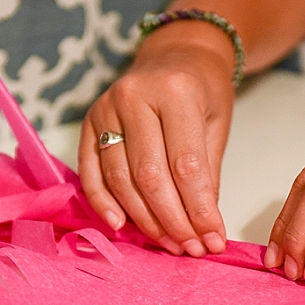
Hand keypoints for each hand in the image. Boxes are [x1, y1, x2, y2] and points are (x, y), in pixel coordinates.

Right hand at [77, 21, 235, 256]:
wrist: (174, 55)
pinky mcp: (88, 121)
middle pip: (150, 176)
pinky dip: (103, 202)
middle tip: (190, 249)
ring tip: (168, 243)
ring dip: (144, 220)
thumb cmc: (201, 91)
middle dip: (173, 221)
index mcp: (176, 92)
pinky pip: (91, 171)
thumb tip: (204, 227)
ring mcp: (106, 107)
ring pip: (121, 179)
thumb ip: (207, 173)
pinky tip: (120, 226)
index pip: (186, 165)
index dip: (199, 210)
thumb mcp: (216, 124)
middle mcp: (135, 96)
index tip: (213, 240)